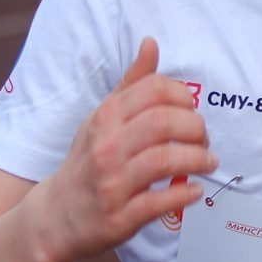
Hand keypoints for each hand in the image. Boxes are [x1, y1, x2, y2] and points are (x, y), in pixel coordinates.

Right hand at [28, 39, 212, 261]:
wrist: (55, 217)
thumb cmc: (87, 161)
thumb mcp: (102, 118)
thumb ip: (131, 83)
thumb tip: (151, 43)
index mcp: (105, 118)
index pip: (154, 90)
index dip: (183, 97)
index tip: (191, 111)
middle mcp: (106, 147)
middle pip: (163, 123)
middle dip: (195, 128)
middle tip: (203, 140)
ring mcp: (111, 183)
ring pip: (165, 160)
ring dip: (197, 159)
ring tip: (207, 162)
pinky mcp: (119, 217)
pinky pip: (160, 202)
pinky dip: (184, 194)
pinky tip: (194, 190)